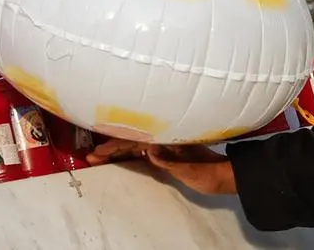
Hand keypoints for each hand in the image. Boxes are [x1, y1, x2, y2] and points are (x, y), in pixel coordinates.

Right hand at [87, 138, 236, 195]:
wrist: (221, 174)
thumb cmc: (208, 170)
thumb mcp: (190, 168)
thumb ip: (170, 161)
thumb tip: (149, 151)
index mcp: (166, 139)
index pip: (135, 141)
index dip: (116, 145)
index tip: (99, 151)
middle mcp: (162, 141)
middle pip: (131, 141)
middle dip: (111, 147)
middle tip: (91, 156)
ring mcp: (163, 147)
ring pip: (134, 146)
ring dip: (117, 151)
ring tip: (98, 156)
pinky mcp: (165, 156)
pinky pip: (142, 153)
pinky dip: (128, 154)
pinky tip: (118, 156)